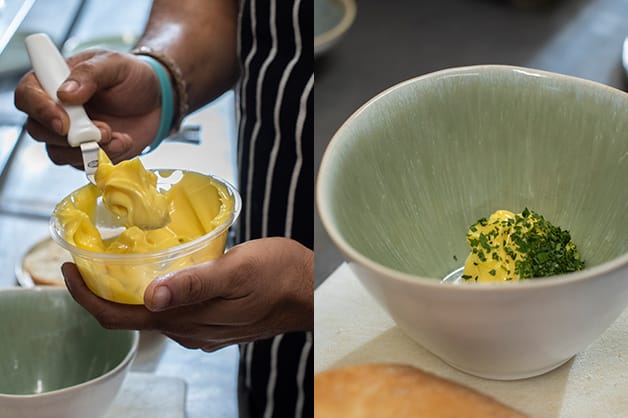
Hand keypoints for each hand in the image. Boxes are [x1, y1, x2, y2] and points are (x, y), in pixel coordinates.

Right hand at [14, 49, 161, 166]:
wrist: (159, 100)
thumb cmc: (133, 77)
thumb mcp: (114, 65)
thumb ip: (89, 75)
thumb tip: (65, 94)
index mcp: (54, 82)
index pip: (28, 96)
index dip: (39, 110)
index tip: (62, 122)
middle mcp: (57, 110)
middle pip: (38, 130)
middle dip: (70, 136)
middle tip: (102, 130)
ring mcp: (72, 135)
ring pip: (59, 153)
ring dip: (88, 150)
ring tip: (115, 134)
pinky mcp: (89, 153)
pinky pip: (85, 164)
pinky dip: (105, 157)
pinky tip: (123, 141)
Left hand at [63, 237, 313, 351]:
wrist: (312, 294)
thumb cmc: (281, 275)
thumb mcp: (238, 270)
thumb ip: (195, 284)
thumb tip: (151, 295)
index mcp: (187, 319)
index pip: (120, 317)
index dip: (87, 297)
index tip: (68, 270)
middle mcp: (189, 330)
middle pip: (130, 318)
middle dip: (100, 293)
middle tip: (86, 260)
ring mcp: (201, 330)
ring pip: (151, 315)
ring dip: (126, 293)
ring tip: (117, 261)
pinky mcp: (213, 322)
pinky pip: (171, 313)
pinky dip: (153, 295)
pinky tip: (159, 273)